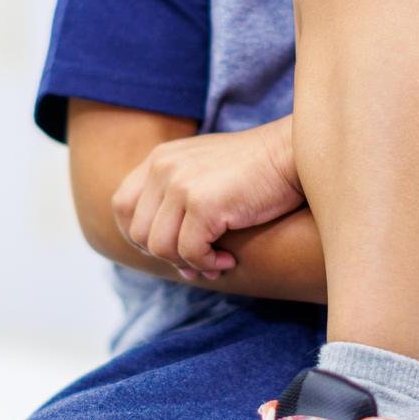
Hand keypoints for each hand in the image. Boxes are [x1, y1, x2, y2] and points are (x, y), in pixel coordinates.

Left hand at [111, 118, 301, 280]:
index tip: (173, 249)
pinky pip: (189, 252)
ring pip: (160, 247)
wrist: (296, 154)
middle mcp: (163, 167)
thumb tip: (165, 257)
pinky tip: (228, 260)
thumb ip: (178, 201)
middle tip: (199, 261)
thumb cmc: (258, 172)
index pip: (122, 206)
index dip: (141, 236)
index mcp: (160, 158)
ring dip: (188, 263)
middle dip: (166, 256)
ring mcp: (180, 183)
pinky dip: (207, 264)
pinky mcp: (202, 202)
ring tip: (216, 261)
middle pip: (138, 232)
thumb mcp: (206, 174)